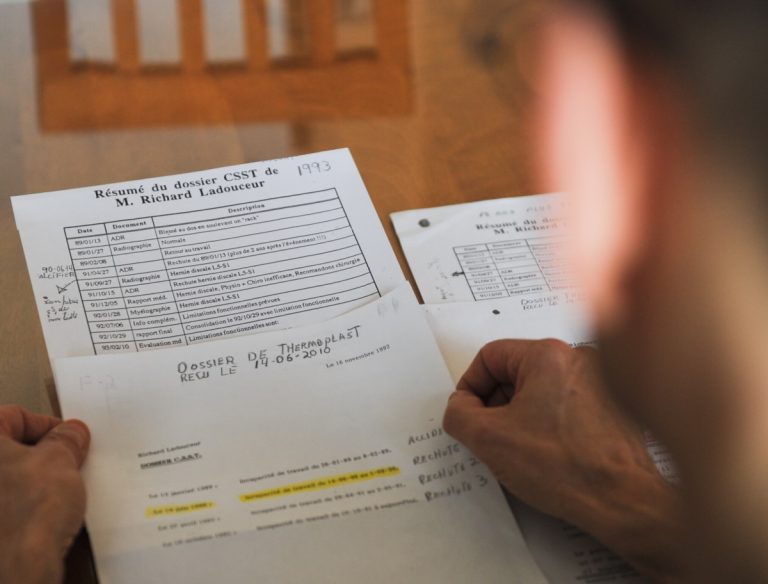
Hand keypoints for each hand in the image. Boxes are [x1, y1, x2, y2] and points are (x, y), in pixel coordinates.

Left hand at [0, 406, 89, 583]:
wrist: (18, 566)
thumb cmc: (28, 511)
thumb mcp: (60, 459)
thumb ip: (66, 439)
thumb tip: (71, 432)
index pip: (13, 415)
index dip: (47, 424)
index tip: (68, 438)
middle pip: (8, 449)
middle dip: (40, 453)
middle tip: (66, 461)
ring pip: (8, 479)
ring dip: (31, 480)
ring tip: (58, 490)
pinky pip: (7, 506)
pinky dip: (23, 505)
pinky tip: (44, 515)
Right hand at [443, 340, 686, 581]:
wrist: (624, 502)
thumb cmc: (566, 468)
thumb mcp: (488, 439)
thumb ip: (459, 414)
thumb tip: (461, 407)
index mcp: (548, 355)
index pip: (490, 357)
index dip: (470, 388)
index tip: (470, 415)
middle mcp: (579, 359)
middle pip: (516, 372)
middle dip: (498, 405)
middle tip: (494, 438)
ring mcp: (601, 382)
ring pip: (542, 391)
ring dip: (524, 417)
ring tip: (525, 451)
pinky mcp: (613, 407)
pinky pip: (567, 406)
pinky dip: (551, 426)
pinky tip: (551, 456)